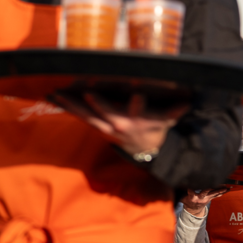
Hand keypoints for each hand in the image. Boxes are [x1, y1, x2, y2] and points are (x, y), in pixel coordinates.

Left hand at [54, 92, 187, 155]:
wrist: (143, 149)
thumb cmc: (155, 128)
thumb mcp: (167, 119)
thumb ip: (176, 109)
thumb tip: (190, 99)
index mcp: (137, 119)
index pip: (139, 110)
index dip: (139, 103)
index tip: (139, 94)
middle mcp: (119, 123)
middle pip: (107, 112)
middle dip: (97, 103)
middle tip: (86, 93)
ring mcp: (105, 126)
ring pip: (87, 115)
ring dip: (72, 104)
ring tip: (56, 92)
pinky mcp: (95, 126)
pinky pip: (79, 116)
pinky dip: (66, 106)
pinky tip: (52, 96)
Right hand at [180, 188, 228, 217]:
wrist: (194, 210)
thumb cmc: (187, 200)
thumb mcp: (181, 197)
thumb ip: (180, 191)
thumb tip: (173, 184)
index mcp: (192, 198)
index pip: (190, 193)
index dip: (190, 190)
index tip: (189, 188)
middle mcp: (200, 198)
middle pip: (205, 193)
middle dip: (209, 189)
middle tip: (213, 186)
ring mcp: (206, 198)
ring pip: (214, 194)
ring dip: (220, 190)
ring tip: (226, 187)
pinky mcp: (211, 198)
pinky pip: (217, 194)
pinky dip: (223, 191)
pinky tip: (228, 188)